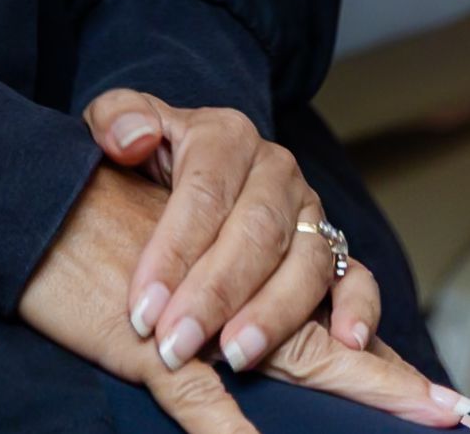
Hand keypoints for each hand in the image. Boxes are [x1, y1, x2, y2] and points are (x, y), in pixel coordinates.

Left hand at [85, 87, 379, 369]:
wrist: (187, 161)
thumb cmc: (146, 154)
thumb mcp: (118, 122)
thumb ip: (115, 118)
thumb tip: (130, 139)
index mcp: (224, 135)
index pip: (202, 195)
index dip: (172, 254)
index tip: (143, 310)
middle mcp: (275, 169)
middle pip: (254, 233)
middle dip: (215, 296)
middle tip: (177, 345)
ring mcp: (309, 210)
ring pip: (304, 261)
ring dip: (272, 315)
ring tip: (235, 356)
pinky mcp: (334, 246)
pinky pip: (359, 276)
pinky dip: (359, 309)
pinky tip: (344, 345)